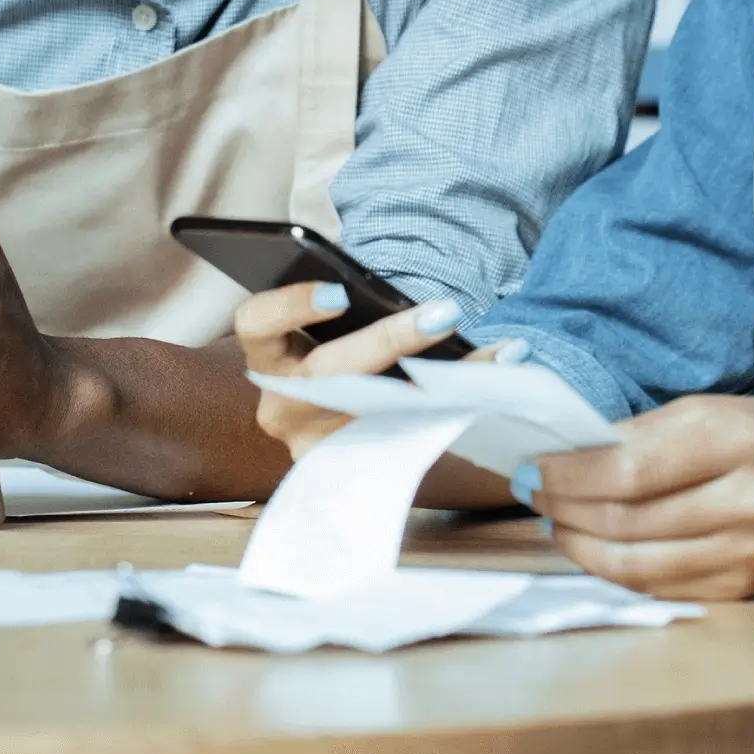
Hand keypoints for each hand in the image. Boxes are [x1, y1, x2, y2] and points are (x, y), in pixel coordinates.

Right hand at [234, 282, 479, 460]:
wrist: (333, 428)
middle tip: (445, 312)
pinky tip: (496, 384)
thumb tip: (386, 282)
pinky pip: (412, 439)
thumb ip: (342, 305)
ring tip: (498, 354)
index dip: (291, 305)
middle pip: (326, 372)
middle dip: (389, 340)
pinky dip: (458, 409)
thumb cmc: (333, 356)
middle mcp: (284, 407)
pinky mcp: (357, 471)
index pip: (256, 323)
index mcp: (268, 356)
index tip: (341, 292)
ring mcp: (316, 447)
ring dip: (446, 379)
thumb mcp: (324, 331)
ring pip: (381, 411)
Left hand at [518, 396, 753, 600]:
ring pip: (636, 564)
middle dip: (565, 509)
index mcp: (740, 440)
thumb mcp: (716, 410)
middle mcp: (748, 501)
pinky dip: (615, 570)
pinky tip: (594, 548)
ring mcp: (747, 555)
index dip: (571, 475)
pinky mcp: (740, 591)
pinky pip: (659, 587)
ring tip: (555, 522)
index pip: (632, 468)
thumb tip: (572, 452)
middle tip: (531, 494)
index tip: (531, 468)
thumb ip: (648, 432)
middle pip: (628, 519)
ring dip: (581, 546)